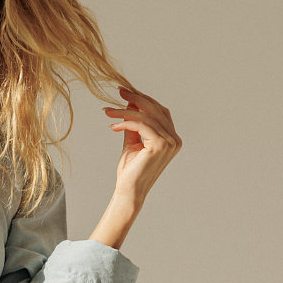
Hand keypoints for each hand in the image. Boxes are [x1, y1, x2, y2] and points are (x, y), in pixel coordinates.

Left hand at [103, 86, 181, 203]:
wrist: (129, 190)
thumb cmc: (131, 170)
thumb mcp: (133, 141)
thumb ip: (134, 124)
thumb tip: (130, 104)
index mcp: (171, 138)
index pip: (160, 111)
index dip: (144, 100)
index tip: (126, 93)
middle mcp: (174, 139)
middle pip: (155, 109)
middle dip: (136, 99)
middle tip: (119, 92)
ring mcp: (170, 142)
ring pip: (146, 116)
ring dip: (125, 111)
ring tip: (108, 112)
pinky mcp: (160, 145)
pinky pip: (141, 125)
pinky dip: (125, 122)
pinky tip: (113, 126)